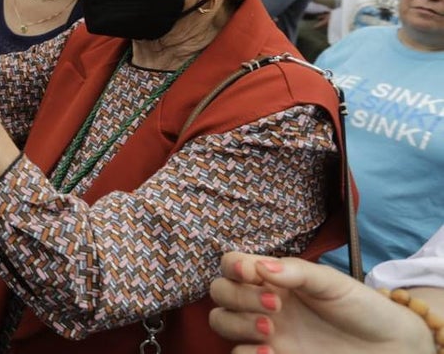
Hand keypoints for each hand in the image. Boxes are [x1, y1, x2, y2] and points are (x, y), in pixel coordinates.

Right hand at [208, 252, 435, 353]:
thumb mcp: (334, 283)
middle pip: (219, 293)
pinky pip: (238, 353)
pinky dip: (246, 352)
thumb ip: (298, 271)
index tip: (250, 274)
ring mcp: (264, 331)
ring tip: (271, 330)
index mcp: (274, 278)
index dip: (232, 266)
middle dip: (238, 297)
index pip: (232, 264)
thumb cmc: (362, 309)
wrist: (389, 349)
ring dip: (237, 324)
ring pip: (221, 322)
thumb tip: (260, 266)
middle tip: (275, 307)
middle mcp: (262, 302)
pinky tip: (271, 351)